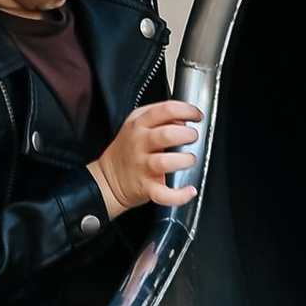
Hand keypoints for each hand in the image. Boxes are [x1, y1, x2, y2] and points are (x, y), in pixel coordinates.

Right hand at [90, 98, 202, 217]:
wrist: (108, 180)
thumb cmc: (127, 151)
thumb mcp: (136, 125)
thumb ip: (159, 118)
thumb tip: (184, 119)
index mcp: (139, 124)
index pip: (166, 110)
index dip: (188, 111)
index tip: (197, 115)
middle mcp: (139, 143)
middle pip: (167, 134)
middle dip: (188, 135)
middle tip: (193, 138)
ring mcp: (142, 165)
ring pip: (166, 162)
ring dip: (185, 160)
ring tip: (190, 160)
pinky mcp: (146, 187)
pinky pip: (164, 194)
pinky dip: (180, 195)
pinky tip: (189, 190)